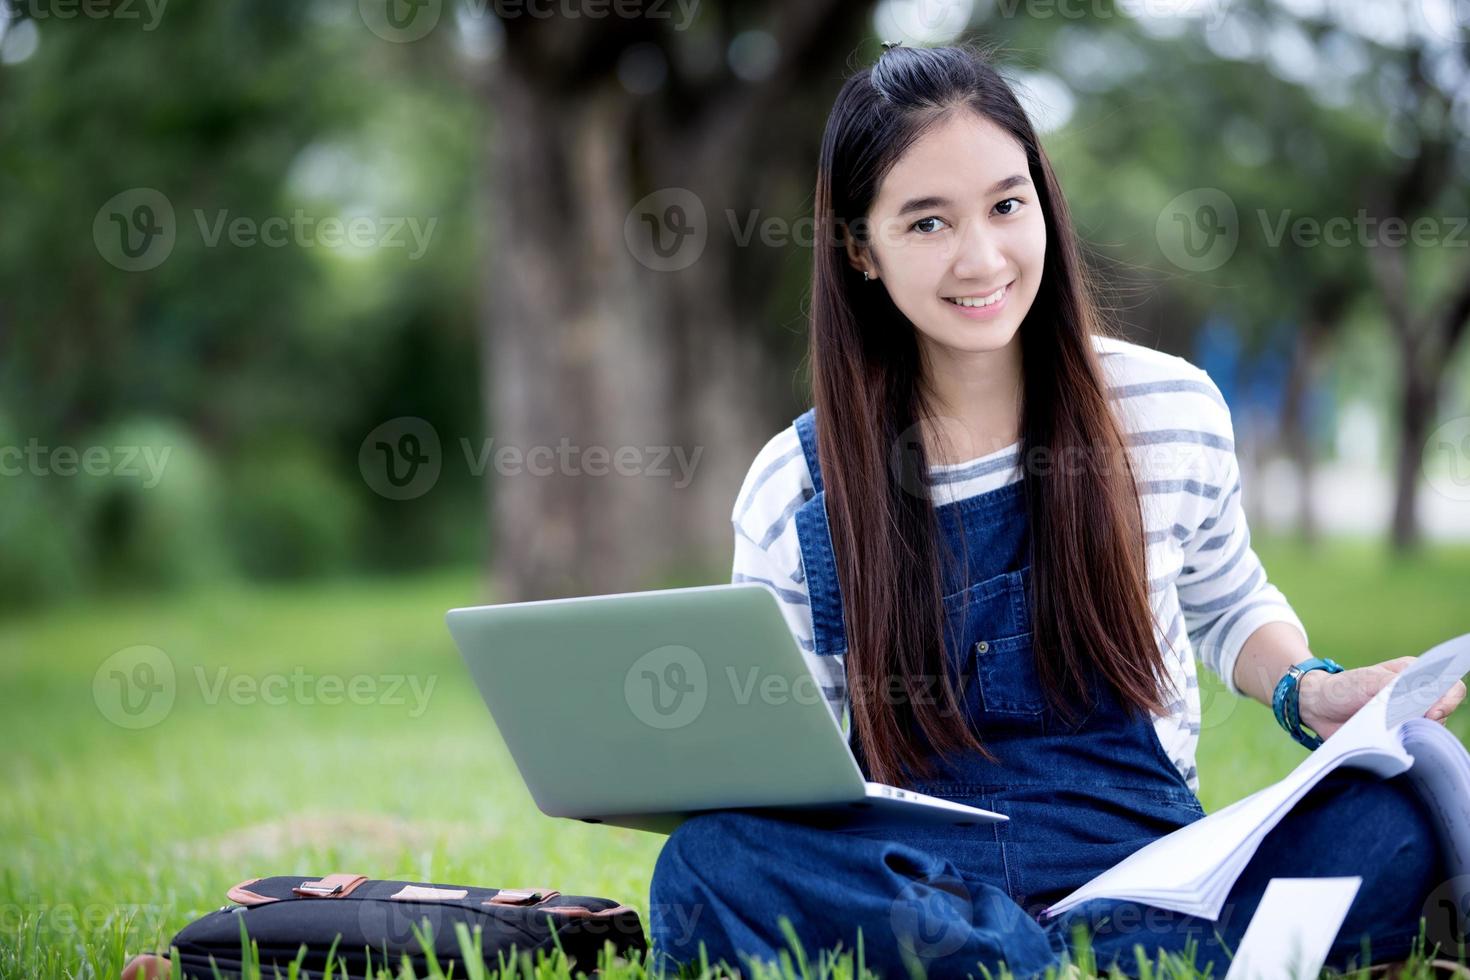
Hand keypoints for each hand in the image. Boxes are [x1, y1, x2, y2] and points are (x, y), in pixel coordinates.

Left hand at [1296, 656, 1466, 742]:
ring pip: (1430, 732)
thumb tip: (1427, 701)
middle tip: (1403, 722)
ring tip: (1387, 729)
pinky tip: (1387, 742)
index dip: (1448, 701)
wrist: (1317, 707)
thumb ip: (1400, 687)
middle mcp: (1416, 697)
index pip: (1451, 687)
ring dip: (1412, 733)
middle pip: (1444, 713)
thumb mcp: (1370, 681)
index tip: (1431, 712)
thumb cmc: (1342, 687)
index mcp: (1414, 675)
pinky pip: (1412, 745)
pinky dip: (1403, 746)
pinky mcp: (1397, 736)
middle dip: (1429, 721)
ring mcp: (1407, 718)